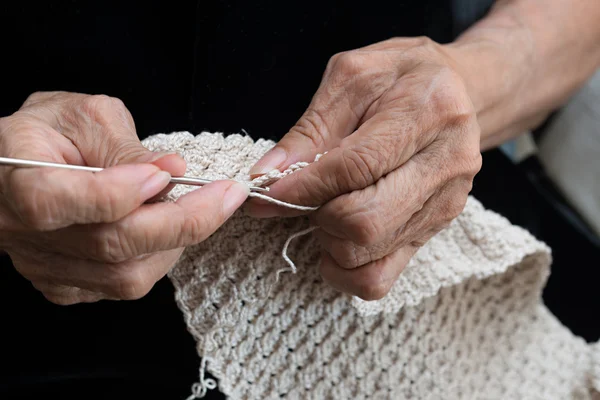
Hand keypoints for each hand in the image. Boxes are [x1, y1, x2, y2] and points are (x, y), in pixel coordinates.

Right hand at [0, 92, 248, 304]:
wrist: (18, 166)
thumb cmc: (50, 133)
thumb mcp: (85, 118)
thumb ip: (125, 145)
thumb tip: (174, 168)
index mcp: (15, 180)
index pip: (58, 201)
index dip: (120, 191)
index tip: (168, 173)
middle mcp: (23, 234)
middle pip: (110, 245)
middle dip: (183, 221)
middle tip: (227, 196)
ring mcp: (45, 266)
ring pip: (125, 276)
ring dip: (177, 242)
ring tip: (199, 207)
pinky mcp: (65, 285)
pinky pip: (124, 285)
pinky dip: (159, 257)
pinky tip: (167, 228)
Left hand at [247, 38, 481, 299]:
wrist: (460, 93)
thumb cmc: (400, 79)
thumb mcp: (352, 78)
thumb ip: (309, 128)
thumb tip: (268, 175)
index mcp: (427, 112)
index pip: (357, 167)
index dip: (304, 187)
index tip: (266, 193)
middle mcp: (446, 164)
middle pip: (366, 222)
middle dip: (318, 216)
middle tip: (305, 197)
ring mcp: (444, 204)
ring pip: (370, 255)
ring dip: (329, 241)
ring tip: (326, 211)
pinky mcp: (434, 231)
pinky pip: (382, 278)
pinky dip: (346, 272)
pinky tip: (337, 241)